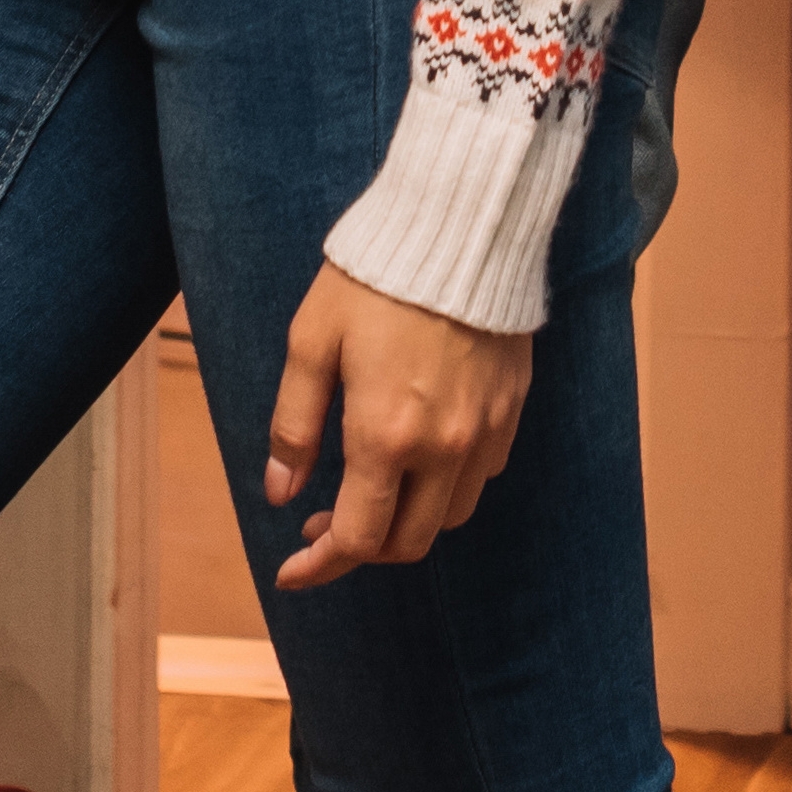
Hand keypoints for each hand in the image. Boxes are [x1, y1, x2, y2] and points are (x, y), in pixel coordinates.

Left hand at [264, 263, 532, 585]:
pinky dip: (449, 487)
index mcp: (386, 436)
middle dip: (361, 549)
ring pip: (450, 518)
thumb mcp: (313, 341)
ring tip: (373, 491)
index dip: (319, 565)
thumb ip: (294, 425)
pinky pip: (482, 477)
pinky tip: (422, 455)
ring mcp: (485, 431)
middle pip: (407, 543)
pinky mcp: (512, 407)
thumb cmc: (374, 276)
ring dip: (407, 522)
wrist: (461, 222)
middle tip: (323, 523)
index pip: (356, 539)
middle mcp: (443, 448)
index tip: (291, 569)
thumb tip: (279, 493)